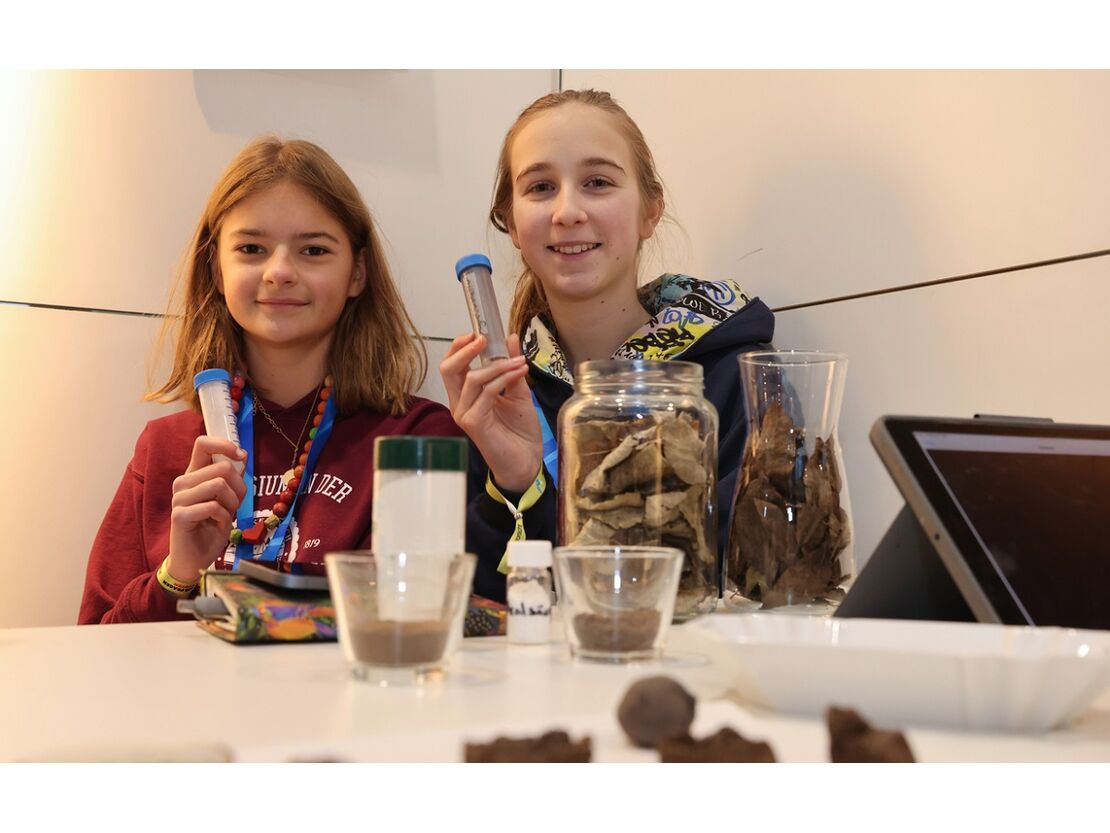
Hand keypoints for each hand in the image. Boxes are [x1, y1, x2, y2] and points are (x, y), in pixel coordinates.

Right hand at [166, 436, 247, 583]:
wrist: (195, 558)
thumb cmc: (211, 526)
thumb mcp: (227, 499)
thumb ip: (231, 479)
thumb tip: (241, 456)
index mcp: (194, 474)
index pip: (203, 444)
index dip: (224, 445)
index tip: (240, 456)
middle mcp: (183, 482)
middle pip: (221, 467)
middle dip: (239, 487)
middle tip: (234, 504)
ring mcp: (179, 498)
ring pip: (219, 484)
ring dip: (232, 503)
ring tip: (226, 515)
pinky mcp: (180, 515)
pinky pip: (213, 506)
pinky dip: (224, 517)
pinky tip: (219, 524)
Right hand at [440, 332, 541, 492]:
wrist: (527, 462)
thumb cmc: (520, 432)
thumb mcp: (518, 393)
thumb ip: (512, 369)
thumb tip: (511, 339)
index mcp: (466, 396)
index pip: (452, 367)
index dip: (459, 348)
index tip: (477, 334)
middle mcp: (460, 404)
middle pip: (448, 370)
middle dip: (464, 350)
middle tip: (483, 339)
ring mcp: (465, 414)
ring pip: (471, 379)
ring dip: (497, 365)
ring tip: (518, 361)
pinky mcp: (474, 424)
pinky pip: (486, 393)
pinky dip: (503, 378)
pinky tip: (519, 372)